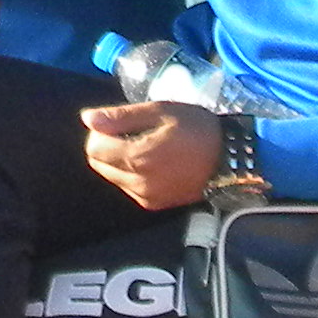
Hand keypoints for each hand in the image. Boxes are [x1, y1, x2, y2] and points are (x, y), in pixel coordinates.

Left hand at [81, 99, 220, 208]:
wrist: (231, 160)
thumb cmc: (197, 128)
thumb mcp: (160, 112)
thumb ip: (121, 117)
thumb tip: (87, 118)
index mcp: (137, 158)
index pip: (93, 148)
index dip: (102, 131)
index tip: (122, 123)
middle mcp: (137, 183)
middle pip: (98, 164)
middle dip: (107, 147)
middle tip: (133, 133)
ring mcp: (145, 197)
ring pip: (111, 177)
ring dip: (118, 161)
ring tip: (146, 147)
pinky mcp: (154, 205)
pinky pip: (127, 187)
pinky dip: (130, 175)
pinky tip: (153, 163)